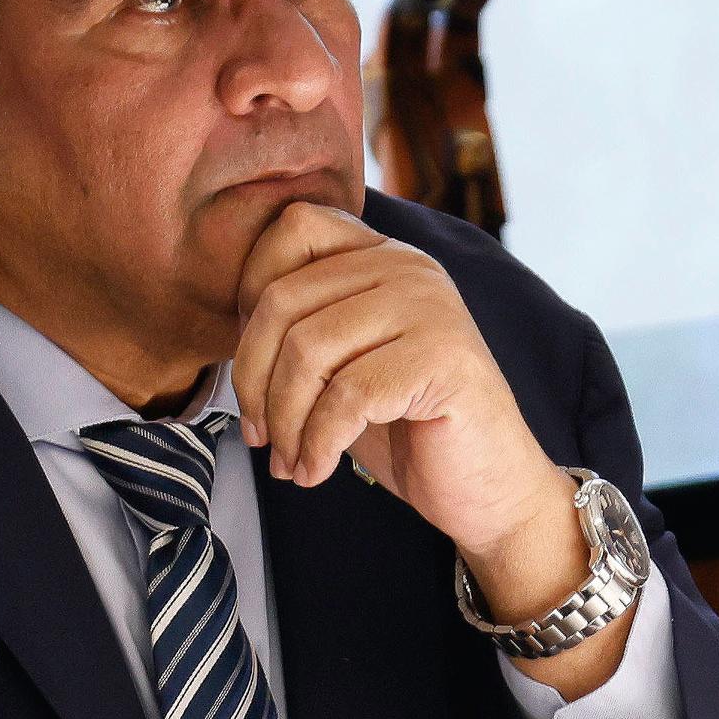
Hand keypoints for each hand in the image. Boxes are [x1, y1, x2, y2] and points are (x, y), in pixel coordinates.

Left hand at [230, 204, 578, 608]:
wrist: (487, 489)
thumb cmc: (407, 431)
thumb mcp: (341, 368)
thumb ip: (300, 330)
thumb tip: (231, 327)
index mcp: (382, 255)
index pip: (292, 228)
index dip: (251, 294)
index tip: (254, 368)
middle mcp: (409, 267)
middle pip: (284, 298)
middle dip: (253, 379)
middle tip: (261, 436)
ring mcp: (431, 308)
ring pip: (308, 349)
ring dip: (285, 421)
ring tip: (289, 460)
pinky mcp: (444, 359)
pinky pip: (346, 397)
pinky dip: (317, 445)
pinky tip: (316, 472)